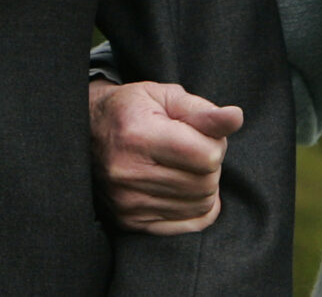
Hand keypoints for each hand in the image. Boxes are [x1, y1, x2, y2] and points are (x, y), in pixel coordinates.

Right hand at [86, 78, 244, 233]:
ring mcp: (128, 202)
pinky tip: (185, 187)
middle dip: (210, 162)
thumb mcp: (164, 97)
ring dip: (203, 184)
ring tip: (184, 164)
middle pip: (206, 182)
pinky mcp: (130, 222)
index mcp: (139, 135)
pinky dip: (196, 207)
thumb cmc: (131, 109)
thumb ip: (202, 110)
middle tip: (192, 147)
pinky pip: (188, 224)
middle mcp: (129, 173)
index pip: (207, 155)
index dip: (214, 141)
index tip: (200, 132)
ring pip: (201, 204)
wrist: (86, 133)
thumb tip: (236, 118)